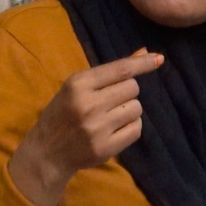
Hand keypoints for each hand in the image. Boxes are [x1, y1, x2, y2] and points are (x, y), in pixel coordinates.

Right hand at [7, 49, 163, 205]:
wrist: (46, 153)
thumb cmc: (62, 114)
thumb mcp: (77, 88)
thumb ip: (110, 72)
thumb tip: (144, 52)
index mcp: (77, 84)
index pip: (120, 69)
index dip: (142, 63)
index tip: (159, 59)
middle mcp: (88, 104)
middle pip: (132, 88)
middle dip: (126, 92)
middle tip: (110, 101)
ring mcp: (97, 128)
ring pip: (136, 108)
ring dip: (129, 110)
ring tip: (110, 116)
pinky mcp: (106, 148)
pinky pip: (136, 129)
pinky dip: (130, 127)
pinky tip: (115, 129)